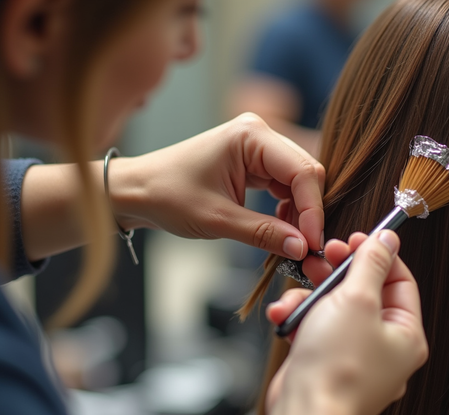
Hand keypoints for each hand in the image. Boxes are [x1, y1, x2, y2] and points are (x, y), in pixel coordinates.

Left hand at [111, 113, 324, 258]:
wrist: (136, 190)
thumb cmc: (167, 196)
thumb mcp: (217, 219)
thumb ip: (264, 233)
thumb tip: (302, 248)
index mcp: (251, 135)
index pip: (302, 171)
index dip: (312, 209)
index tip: (312, 243)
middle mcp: (259, 134)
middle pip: (306, 172)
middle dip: (309, 211)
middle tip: (306, 247)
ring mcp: (257, 146)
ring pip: (298, 180)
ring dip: (300, 211)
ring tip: (292, 241)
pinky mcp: (254, 161)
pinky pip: (284, 184)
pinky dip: (288, 208)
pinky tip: (280, 229)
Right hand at [264, 231, 428, 414]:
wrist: (304, 414)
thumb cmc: (336, 368)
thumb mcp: (357, 299)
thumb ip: (372, 264)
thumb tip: (388, 240)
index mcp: (406, 336)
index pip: (400, 282)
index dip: (377, 255)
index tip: (354, 239)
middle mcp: (385, 349)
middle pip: (366, 293)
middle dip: (337, 274)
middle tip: (322, 257)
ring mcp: (356, 359)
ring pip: (335, 311)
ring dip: (310, 298)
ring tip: (295, 297)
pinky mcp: (328, 365)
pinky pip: (318, 331)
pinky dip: (300, 321)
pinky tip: (285, 318)